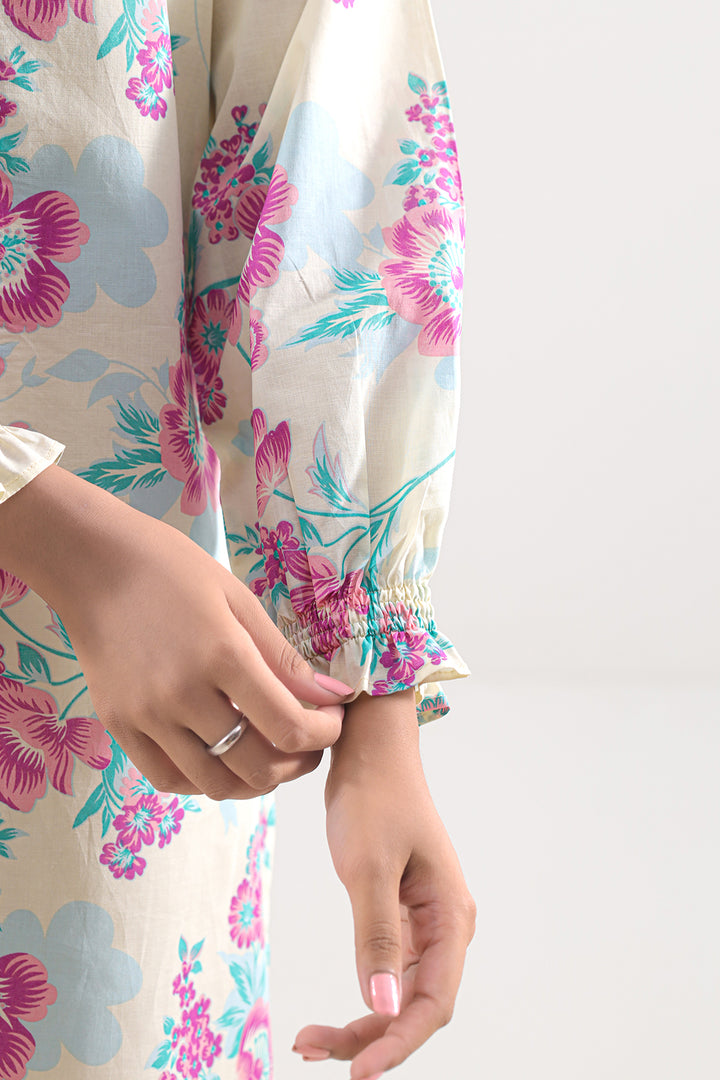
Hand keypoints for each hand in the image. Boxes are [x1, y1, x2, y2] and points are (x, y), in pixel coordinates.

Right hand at [0, 465, 351, 797]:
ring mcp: (147, 716)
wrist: (93, 563)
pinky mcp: (120, 727)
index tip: (332, 721)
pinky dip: (203, 780)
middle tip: (308, 744)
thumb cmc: (173, 569)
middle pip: (256, 766)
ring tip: (268, 755)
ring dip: (254, 780)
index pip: (288, 726)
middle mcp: (184, 695)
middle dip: (297, 763)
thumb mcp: (239, 600)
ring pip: (215, 783)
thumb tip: (333, 696)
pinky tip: (220, 757)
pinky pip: (169, 778)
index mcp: (223, 655)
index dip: (323, 734)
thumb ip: (284, 658)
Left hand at [293, 689, 475, 1077]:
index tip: (355, 1072)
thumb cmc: (374, 796)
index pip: (433, 1003)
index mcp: (450, 915)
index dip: (397, 1044)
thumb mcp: (367, 867)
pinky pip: (388, 965)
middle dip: (371, 1036)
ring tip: (312, 1038)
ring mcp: (423, 918)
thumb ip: (375, 938)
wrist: (369, 747)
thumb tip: (382, 1004)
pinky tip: (334, 1007)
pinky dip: (363, 989)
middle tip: (313, 1050)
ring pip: (401, 990)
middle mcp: (444, 923)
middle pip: (417, 1004)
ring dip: (364, 1019)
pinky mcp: (401, 908)